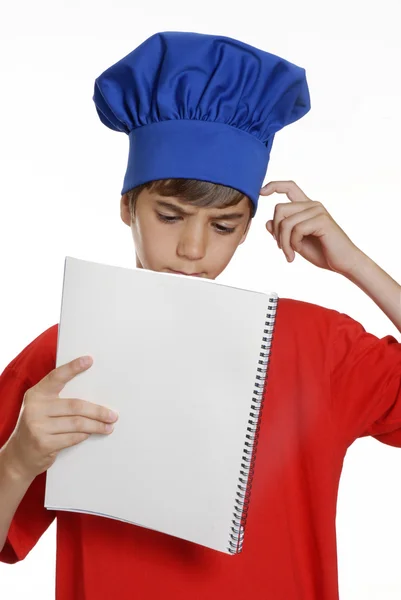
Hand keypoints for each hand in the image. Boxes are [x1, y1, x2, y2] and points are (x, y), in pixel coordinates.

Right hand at [6, 356, 118, 479]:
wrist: (18, 455)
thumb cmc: (37, 426)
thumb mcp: (42, 408)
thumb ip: (59, 399)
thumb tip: (93, 395)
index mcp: (36, 394)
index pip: (57, 377)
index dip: (73, 368)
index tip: (89, 360)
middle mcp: (35, 408)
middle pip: (75, 406)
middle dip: (98, 411)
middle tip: (113, 415)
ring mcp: (37, 427)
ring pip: (77, 423)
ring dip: (96, 426)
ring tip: (108, 426)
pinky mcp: (43, 443)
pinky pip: (72, 438)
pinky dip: (84, 436)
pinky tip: (90, 434)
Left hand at [261, 180, 363, 275]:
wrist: (344, 263)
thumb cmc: (322, 252)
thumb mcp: (296, 242)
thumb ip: (282, 232)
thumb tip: (267, 222)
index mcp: (307, 207)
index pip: (290, 187)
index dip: (274, 186)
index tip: (261, 192)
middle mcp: (312, 205)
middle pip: (279, 208)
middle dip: (276, 231)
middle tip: (281, 248)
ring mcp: (318, 211)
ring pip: (285, 222)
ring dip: (283, 242)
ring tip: (290, 254)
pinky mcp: (322, 220)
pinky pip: (296, 229)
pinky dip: (293, 244)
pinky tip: (298, 252)